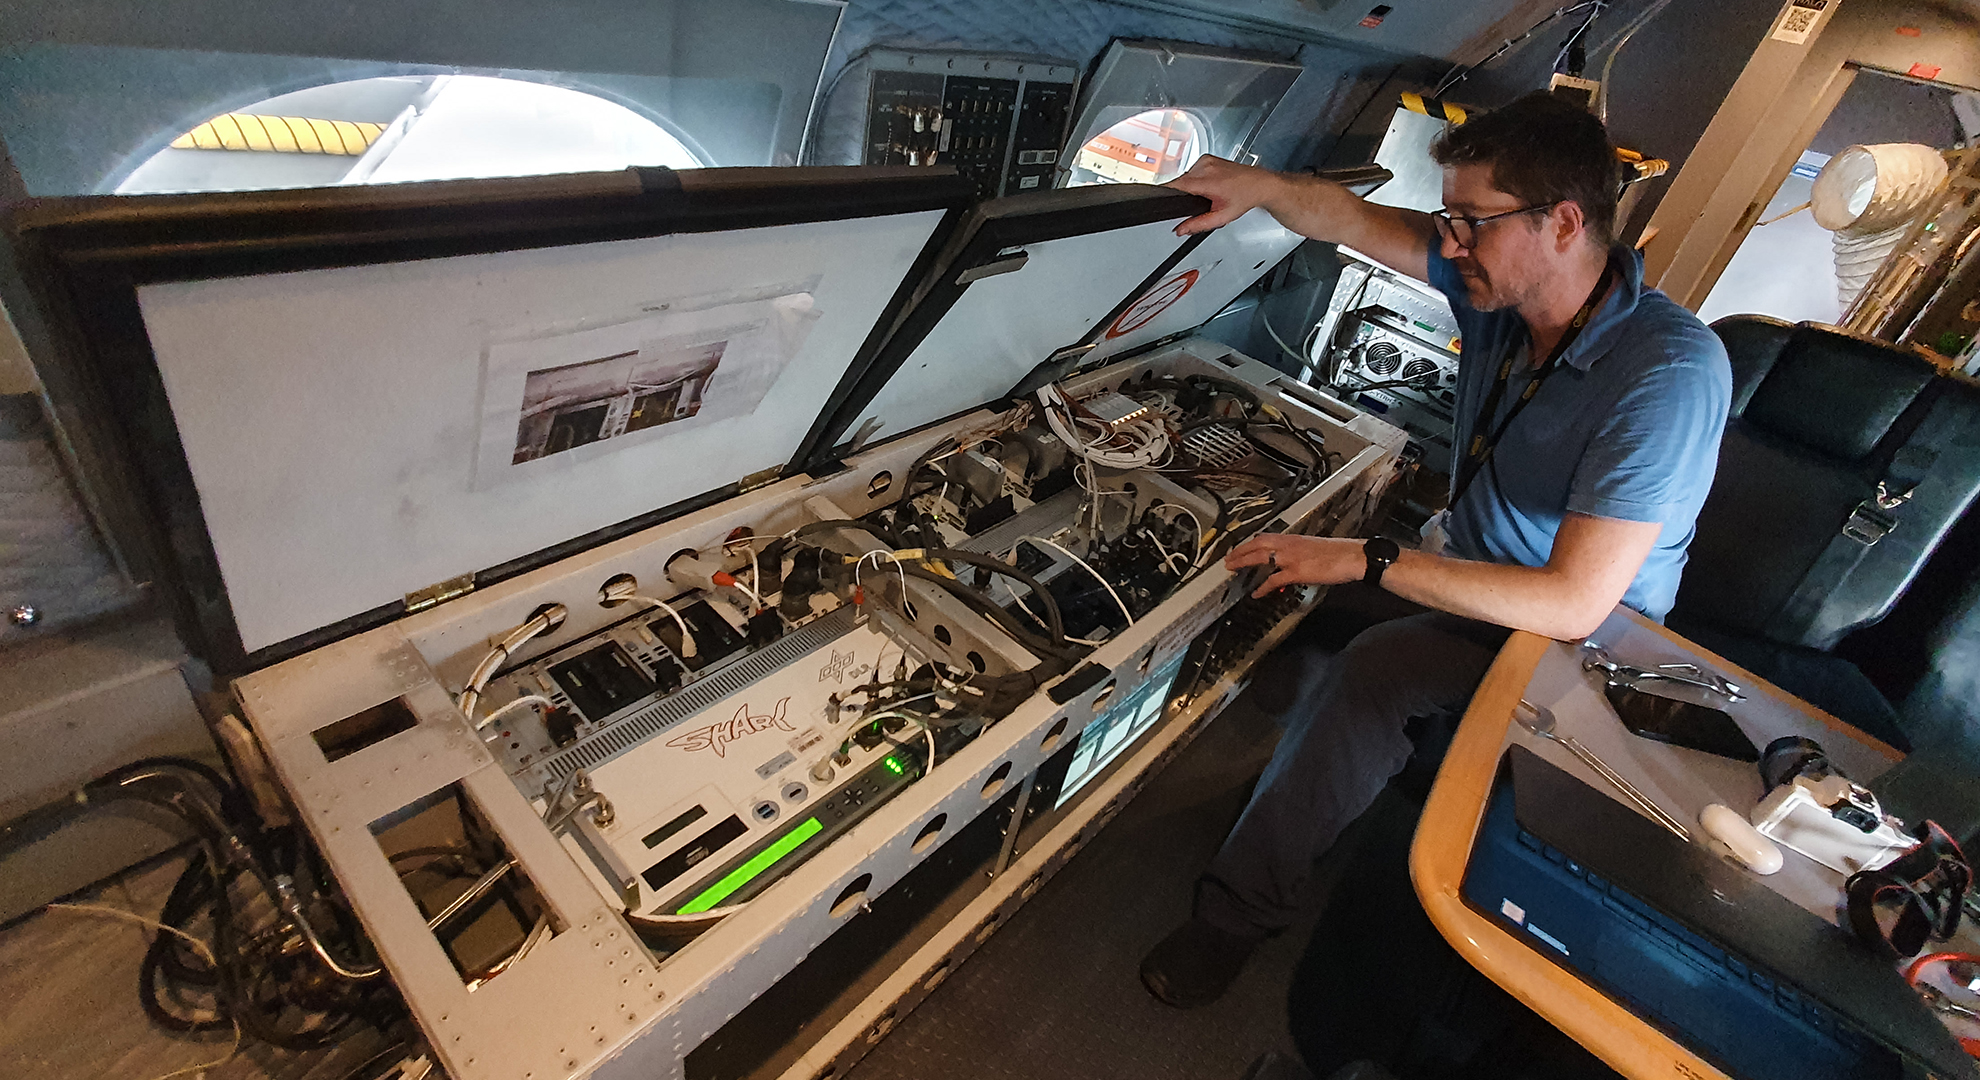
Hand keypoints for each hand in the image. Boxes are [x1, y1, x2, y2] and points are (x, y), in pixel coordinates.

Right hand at [1165, 156, 1283, 235]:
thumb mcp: (1222, 217)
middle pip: (1181, 182)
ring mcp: (1206, 160)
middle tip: (1202, 201)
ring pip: (1186, 176)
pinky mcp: (1207, 157)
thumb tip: (1180, 229)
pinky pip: (1192, 170)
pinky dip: (1197, 178)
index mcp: (1208, 181)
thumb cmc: (1244, 197)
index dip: (1168, 194)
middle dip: (1185, 194)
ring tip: (1210, 192)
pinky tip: (1210, 184)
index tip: (1163, 200)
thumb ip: (1198, 224)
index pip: (1177, 185)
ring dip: (1191, 186)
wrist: (1259, 184)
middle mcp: (1206, 166)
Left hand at [1226, 534, 1367, 597]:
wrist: (1352, 556)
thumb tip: (1291, 561)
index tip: (1240, 547)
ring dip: (1243, 563)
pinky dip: (1263, 587)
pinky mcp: (1296, 571)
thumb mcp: (1314, 548)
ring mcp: (1291, 558)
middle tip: (1228, 559)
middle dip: (1240, 551)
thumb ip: (1299, 553)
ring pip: (1260, 558)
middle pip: (1256, 545)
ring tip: (1232, 570)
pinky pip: (1274, 580)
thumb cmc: (1338, 553)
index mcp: (1293, 538)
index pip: (1265, 537)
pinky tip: (1256, 593)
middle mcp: (1289, 545)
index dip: (1249, 543)